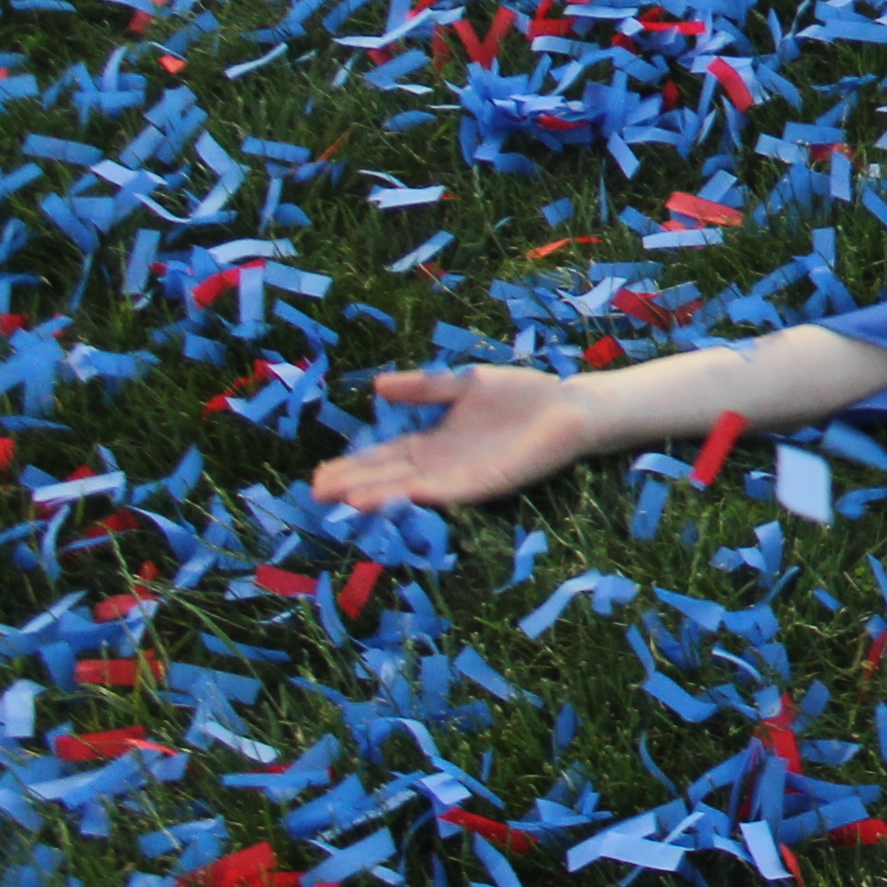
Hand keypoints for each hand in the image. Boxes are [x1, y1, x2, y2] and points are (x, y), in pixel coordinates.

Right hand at [310, 367, 591, 510]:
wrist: (569, 407)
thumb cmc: (520, 394)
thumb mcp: (465, 384)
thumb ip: (425, 386)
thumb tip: (378, 384)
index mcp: (431, 442)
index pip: (382, 457)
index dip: (352, 466)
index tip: (318, 476)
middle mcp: (439, 465)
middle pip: (388, 478)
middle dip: (353, 486)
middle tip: (316, 496)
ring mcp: (461, 477)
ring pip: (411, 490)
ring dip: (380, 496)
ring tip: (345, 502)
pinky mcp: (486, 485)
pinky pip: (449, 492)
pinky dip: (422, 496)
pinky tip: (398, 497)